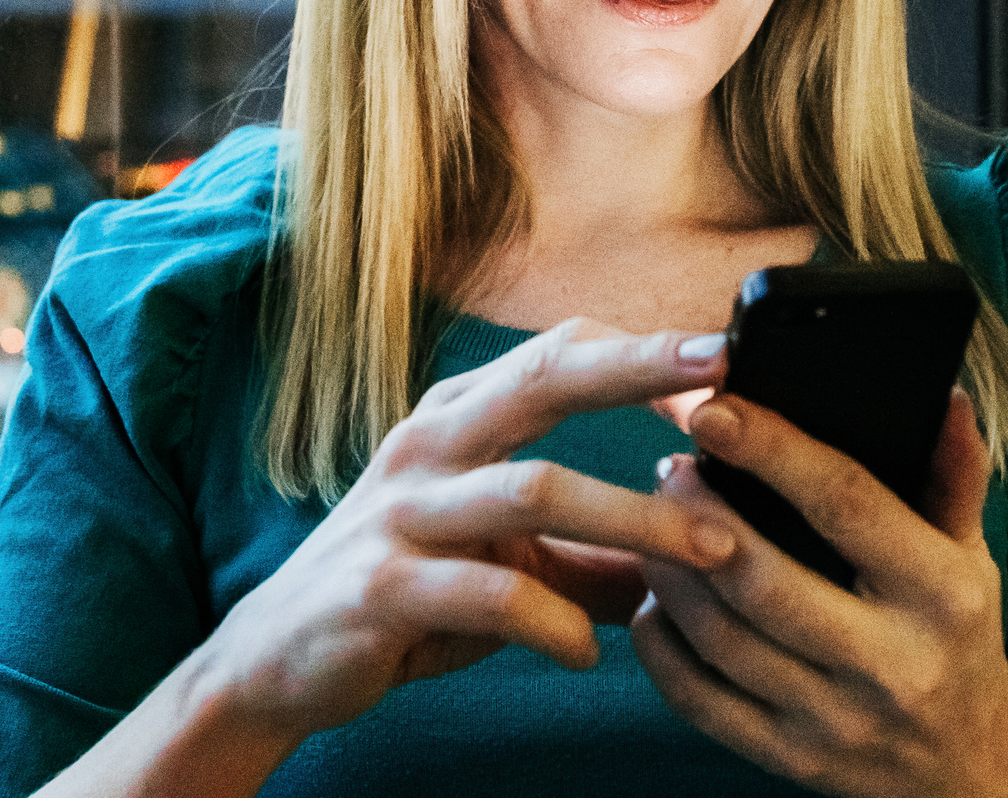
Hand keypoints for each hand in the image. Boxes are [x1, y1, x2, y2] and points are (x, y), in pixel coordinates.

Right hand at [181, 319, 743, 740]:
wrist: (277, 658)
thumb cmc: (409, 593)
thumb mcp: (507, 561)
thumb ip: (598, 554)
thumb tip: (705, 554)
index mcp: (458, 418)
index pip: (559, 353)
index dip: (643, 348)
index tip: (730, 350)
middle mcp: (428, 446)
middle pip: (544, 380)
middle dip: (638, 369)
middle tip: (725, 379)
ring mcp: (402, 513)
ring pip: (533, 489)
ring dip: (633, 517)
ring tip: (711, 551)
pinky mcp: (382, 588)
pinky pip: (487, 594)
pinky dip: (553, 621)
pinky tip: (588, 649)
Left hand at [633, 390, 1007, 797]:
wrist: (969, 771)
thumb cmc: (958, 640)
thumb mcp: (971, 558)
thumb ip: (953, 477)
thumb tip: (946, 396)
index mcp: (941, 595)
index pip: (848, 505)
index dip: (774, 451)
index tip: (714, 410)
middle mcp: (892, 663)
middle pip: (765, 579)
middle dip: (697, 515)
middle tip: (668, 469)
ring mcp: (836, 720)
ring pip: (722, 638)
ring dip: (669, 572)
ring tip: (651, 522)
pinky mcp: (791, 760)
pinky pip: (700, 700)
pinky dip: (661, 645)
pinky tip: (654, 602)